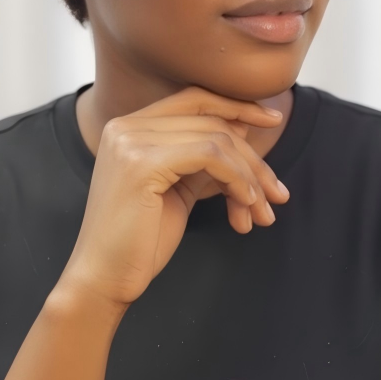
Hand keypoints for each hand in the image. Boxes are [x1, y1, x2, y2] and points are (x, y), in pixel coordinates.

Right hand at [58, 84, 290, 309]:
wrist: (103, 280)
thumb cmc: (139, 240)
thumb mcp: (177, 187)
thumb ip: (201, 156)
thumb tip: (243, 127)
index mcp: (129, 126)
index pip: (194, 99)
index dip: (236, 105)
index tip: (273, 120)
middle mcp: (126, 126)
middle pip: (210, 121)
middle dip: (252, 158)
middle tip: (277, 194)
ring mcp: (131, 141)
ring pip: (216, 139)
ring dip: (250, 177)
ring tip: (262, 212)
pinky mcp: (141, 163)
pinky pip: (210, 156)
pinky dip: (237, 179)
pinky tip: (244, 207)